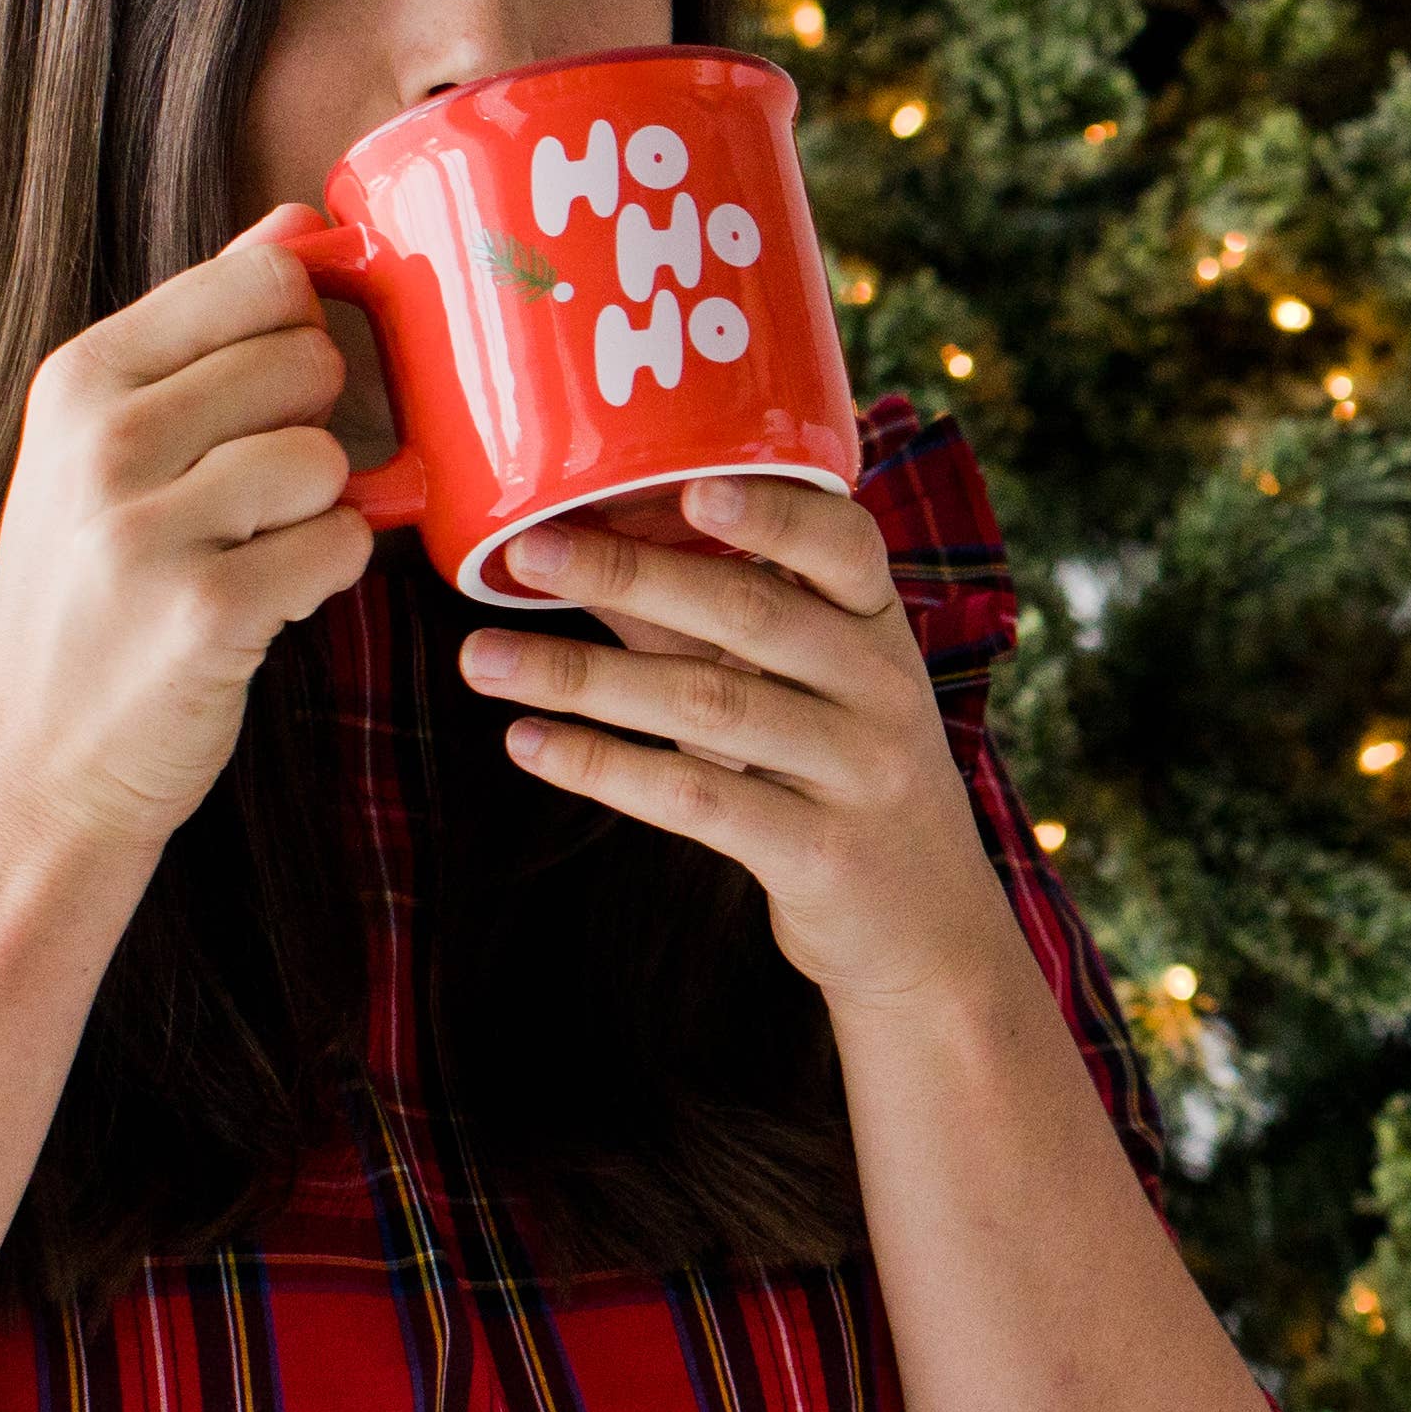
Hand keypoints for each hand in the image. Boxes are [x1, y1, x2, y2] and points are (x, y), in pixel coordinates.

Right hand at [0, 220, 376, 852]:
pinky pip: (342, 546)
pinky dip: (330, 576)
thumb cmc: (92, 593)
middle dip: (313, 427)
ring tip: (253, 554)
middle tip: (253, 497)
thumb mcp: (107, 447)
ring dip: (320, 512)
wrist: (33, 766)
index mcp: (81, 379)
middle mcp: (102, 440)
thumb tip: (299, 222)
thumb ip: (204, 333)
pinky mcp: (206, 613)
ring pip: (328, 458)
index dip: (302, 329)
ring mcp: (147, 527)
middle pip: (308, 359)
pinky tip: (269, 602)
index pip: (259, 278)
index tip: (275, 390)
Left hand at [455, 480, 1045, 1036]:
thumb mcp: (803, 686)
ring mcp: (856, 773)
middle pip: (749, 614)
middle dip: (627, 576)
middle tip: (528, 552)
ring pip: (708, 706)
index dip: (771, 514)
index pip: (843, 545)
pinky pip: (697, 799)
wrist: (927, 923)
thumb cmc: (840, 775)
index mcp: (879, 625)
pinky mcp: (818, 854)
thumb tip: (580, 546)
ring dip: (583, 678)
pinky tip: (530, 743)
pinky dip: (604, 767)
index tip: (689, 488)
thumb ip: (704, 619)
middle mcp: (880, 689)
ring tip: (484, 659)